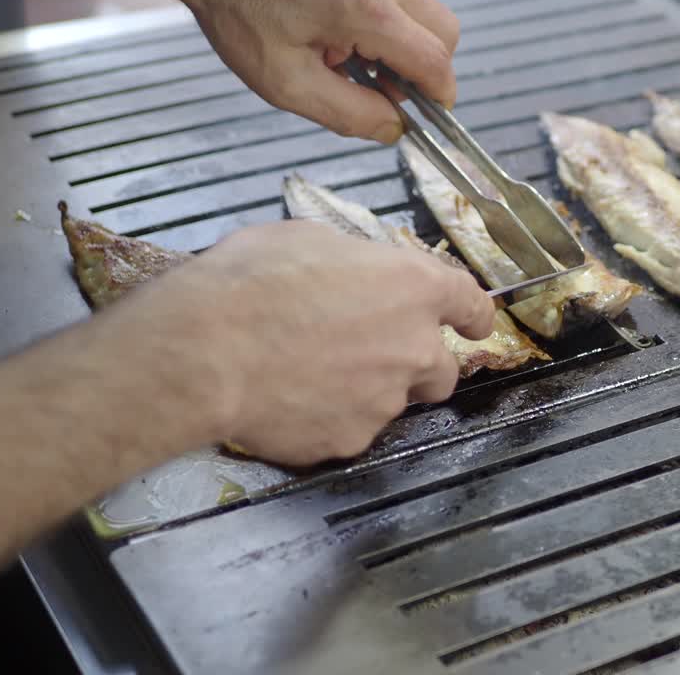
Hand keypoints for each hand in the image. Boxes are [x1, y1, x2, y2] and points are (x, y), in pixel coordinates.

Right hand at [95, 220, 493, 465]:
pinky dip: (327, 419)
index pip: (469, 302)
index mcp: (411, 287)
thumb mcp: (305, 240)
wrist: (205, 350)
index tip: (474, 322)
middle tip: (371, 355)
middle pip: (441, 369)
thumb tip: (345, 272)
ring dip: (365, 390)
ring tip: (309, 374)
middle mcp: (412, 346)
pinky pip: (347, 429)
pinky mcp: (350, 439)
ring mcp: (384, 400)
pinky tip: (289, 401)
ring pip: (391, 401)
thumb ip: (349, 263)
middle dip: (418, 366)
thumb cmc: (248, 283)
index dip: (474, 314)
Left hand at [120, 0, 458, 143]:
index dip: (438, 97)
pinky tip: (341, 28)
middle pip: (445, 31)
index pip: (436, 61)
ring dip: (403, 42)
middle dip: (426, 68)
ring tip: (350, 55)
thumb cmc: (240, 10)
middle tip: (383, 87)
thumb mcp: (287, 83)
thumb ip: (349, 113)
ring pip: (424, 10)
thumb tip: (393, 128)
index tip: (428, 115)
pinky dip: (386, 18)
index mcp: (366, 10)